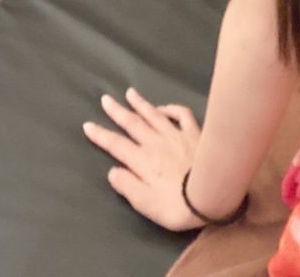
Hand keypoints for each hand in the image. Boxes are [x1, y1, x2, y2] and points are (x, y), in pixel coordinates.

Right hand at [82, 86, 207, 231]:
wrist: (212, 194)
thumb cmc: (176, 205)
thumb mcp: (145, 204)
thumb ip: (127, 186)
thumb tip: (112, 171)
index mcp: (142, 160)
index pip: (116, 145)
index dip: (100, 135)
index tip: (87, 125)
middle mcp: (155, 142)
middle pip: (132, 123)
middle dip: (117, 111)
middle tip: (105, 98)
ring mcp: (175, 134)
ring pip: (154, 114)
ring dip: (140, 103)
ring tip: (130, 93)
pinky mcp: (194, 133)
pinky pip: (181, 114)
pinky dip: (171, 108)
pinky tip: (165, 107)